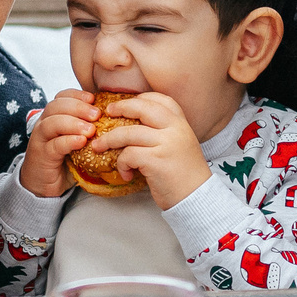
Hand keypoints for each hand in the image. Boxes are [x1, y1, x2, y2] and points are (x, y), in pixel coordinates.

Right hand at [17, 88, 101, 198]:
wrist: (44, 186)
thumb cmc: (64, 161)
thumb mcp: (77, 141)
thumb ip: (88, 129)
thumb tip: (113, 119)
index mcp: (53, 117)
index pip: (61, 97)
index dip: (77, 95)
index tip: (93, 98)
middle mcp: (44, 124)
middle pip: (56, 106)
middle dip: (78, 107)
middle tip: (97, 115)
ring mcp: (40, 139)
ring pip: (52, 123)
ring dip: (73, 123)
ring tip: (90, 130)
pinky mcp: (41, 155)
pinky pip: (54, 144)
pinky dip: (68, 141)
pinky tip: (81, 142)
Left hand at [94, 92, 211, 209]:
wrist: (197, 198)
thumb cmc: (184, 174)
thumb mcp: (180, 144)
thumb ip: (164, 131)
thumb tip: (133, 123)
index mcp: (181, 123)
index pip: (160, 99)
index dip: (140, 98)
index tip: (126, 104)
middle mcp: (175, 129)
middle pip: (142, 108)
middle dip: (121, 107)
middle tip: (107, 113)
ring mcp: (166, 144)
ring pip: (128, 133)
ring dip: (109, 140)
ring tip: (99, 147)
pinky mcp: (156, 161)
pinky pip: (128, 155)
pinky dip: (121, 164)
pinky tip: (126, 173)